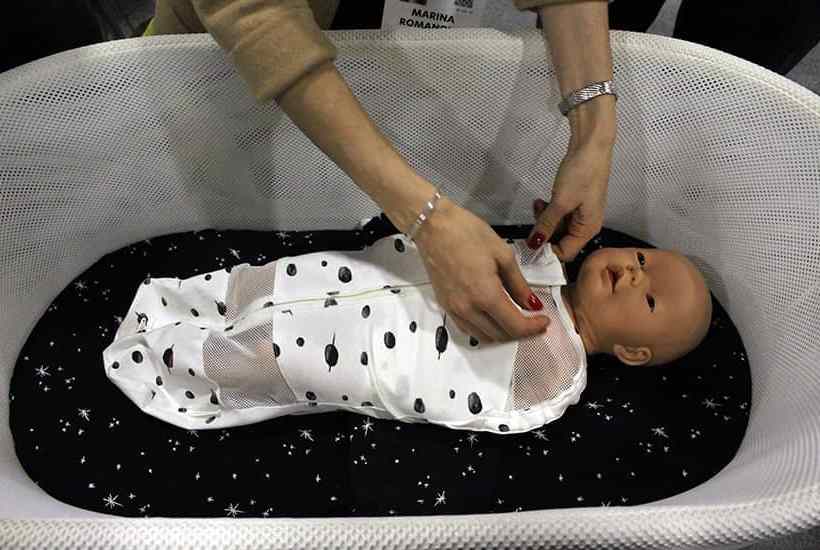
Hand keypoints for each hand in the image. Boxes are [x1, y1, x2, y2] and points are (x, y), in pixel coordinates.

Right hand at [412, 199, 548, 342]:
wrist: (432, 226)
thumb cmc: (468, 233)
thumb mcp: (502, 254)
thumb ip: (519, 284)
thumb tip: (532, 304)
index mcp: (486, 295)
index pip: (515, 326)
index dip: (533, 328)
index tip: (545, 320)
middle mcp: (468, 309)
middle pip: (500, 335)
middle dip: (521, 332)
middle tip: (534, 320)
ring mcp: (454, 310)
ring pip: (484, 337)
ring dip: (502, 333)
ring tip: (515, 319)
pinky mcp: (445, 306)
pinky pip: (468, 329)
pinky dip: (484, 330)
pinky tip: (492, 317)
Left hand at [527, 143, 611, 261]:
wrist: (591, 146)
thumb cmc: (581, 173)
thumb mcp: (561, 202)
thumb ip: (547, 225)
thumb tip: (534, 245)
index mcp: (588, 229)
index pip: (565, 253)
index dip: (546, 251)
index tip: (527, 245)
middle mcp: (586, 225)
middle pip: (560, 241)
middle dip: (543, 232)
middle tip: (533, 218)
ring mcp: (581, 214)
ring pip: (557, 227)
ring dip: (544, 220)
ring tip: (538, 205)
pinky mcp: (576, 203)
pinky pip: (559, 215)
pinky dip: (549, 211)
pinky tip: (542, 201)